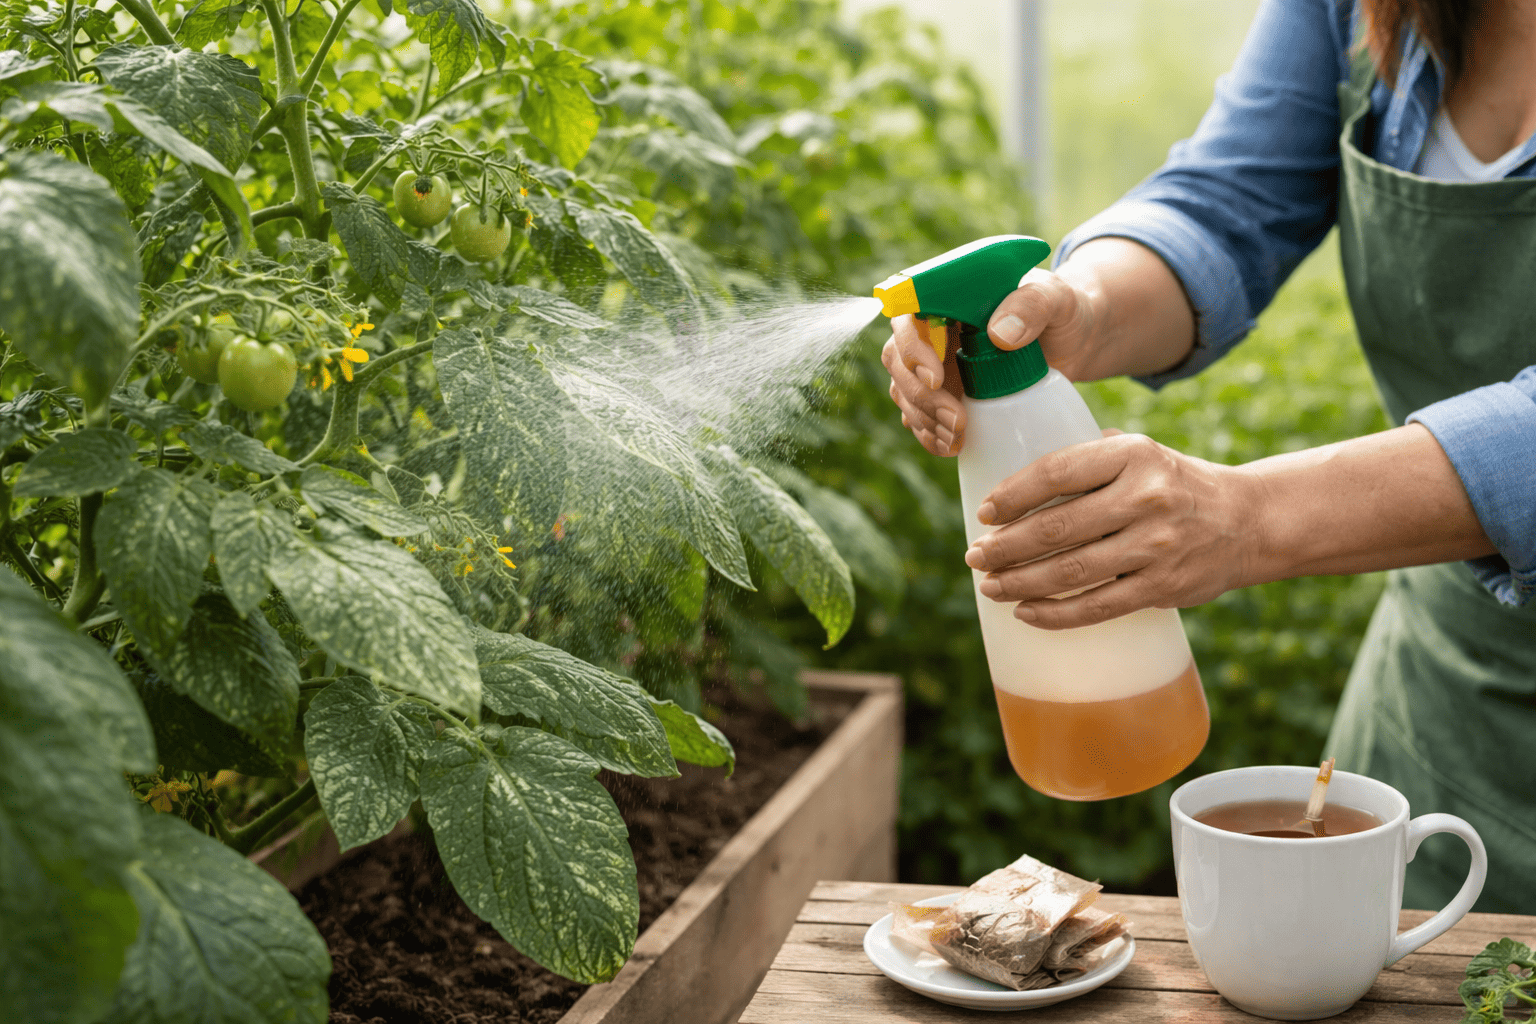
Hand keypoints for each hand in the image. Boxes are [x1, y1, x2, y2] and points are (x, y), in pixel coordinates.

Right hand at [880, 267, 1102, 455]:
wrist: (1076, 341)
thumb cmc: (1063, 309)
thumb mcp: (1056, 298)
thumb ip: (1032, 305)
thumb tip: (997, 334)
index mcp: (949, 297)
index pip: (909, 317)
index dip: (912, 348)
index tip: (937, 378)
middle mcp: (934, 329)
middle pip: (898, 361)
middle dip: (919, 395)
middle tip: (956, 420)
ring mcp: (937, 363)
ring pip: (905, 392)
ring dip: (923, 419)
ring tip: (958, 437)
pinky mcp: (947, 393)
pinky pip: (921, 416)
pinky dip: (929, 434)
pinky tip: (951, 446)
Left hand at [961, 432, 1264, 628]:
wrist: (1247, 521)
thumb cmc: (1174, 484)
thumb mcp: (1140, 452)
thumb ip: (1086, 458)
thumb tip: (1014, 480)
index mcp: (1133, 454)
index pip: (1057, 472)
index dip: (1013, 495)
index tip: (985, 513)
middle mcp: (1146, 497)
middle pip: (1056, 527)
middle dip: (1005, 547)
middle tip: (975, 557)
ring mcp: (1155, 545)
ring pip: (1070, 570)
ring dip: (1020, 582)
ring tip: (990, 586)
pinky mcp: (1161, 586)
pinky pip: (1096, 606)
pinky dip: (1054, 613)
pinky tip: (1026, 612)